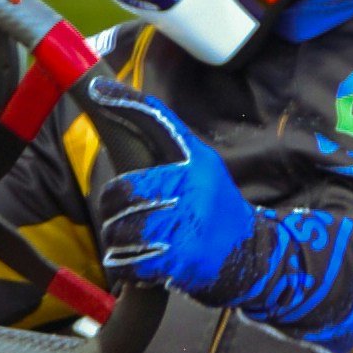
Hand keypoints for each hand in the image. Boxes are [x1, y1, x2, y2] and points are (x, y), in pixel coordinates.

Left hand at [88, 79, 352, 352]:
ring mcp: (188, 222)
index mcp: (195, 160)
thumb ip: (171, 156)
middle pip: (123, 189)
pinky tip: (133, 266)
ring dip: (116, 241)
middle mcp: (193, 185)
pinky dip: (124, 266)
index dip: (126, 103)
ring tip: (129, 244)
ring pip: (121, 228)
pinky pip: (130, 261)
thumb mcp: (203, 173)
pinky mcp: (183, 258)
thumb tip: (127, 119)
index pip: (157, 122)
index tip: (97, 86)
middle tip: (119, 218)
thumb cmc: (216, 212)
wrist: (254, 257)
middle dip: (112, 208)